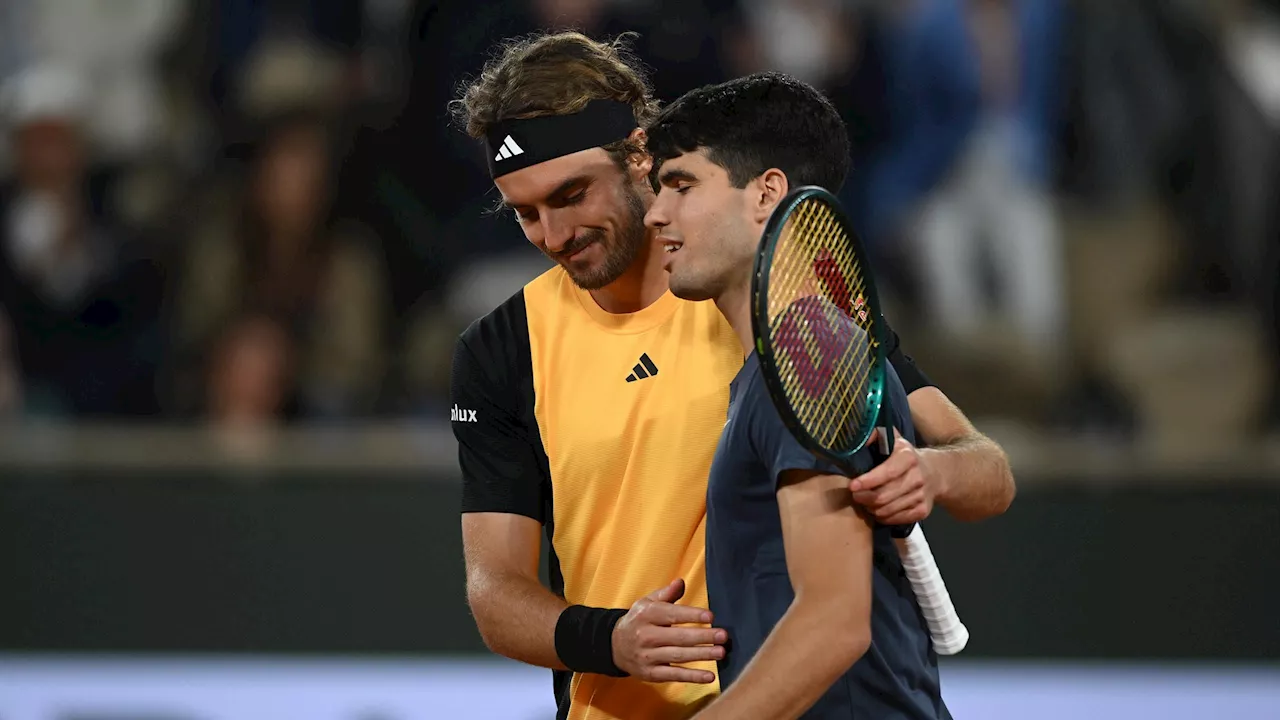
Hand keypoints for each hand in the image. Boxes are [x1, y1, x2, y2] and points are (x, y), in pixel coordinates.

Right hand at [612, 578, 726, 682]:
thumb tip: (681, 582)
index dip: (691, 615)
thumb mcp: (647, 603)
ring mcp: (648, 656)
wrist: (615, 645)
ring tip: (721, 652)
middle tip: (723, 635)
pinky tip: (710, 676)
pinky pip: (674, 675)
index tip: (710, 616)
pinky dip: (693, 677)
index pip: (671, 614)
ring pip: (678, 656)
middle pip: (678, 637)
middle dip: (702, 636)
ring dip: (701, 655)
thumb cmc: (639, 620)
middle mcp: (646, 636)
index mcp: (646, 615)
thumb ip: (666, 594)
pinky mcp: (651, 673)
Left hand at [849, 428, 940, 525]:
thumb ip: (875, 435)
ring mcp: (921, 496)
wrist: (935, 472)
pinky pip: (896, 519)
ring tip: (865, 501)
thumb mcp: (893, 439)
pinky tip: (877, 509)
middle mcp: (918, 477)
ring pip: (888, 510)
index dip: (869, 481)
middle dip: (864, 497)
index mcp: (908, 458)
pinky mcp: (923, 511)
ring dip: (871, 508)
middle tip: (855, 495)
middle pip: (884, 495)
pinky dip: (882, 517)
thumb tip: (859, 438)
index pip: (888, 472)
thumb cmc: (904, 456)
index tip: (853, 485)